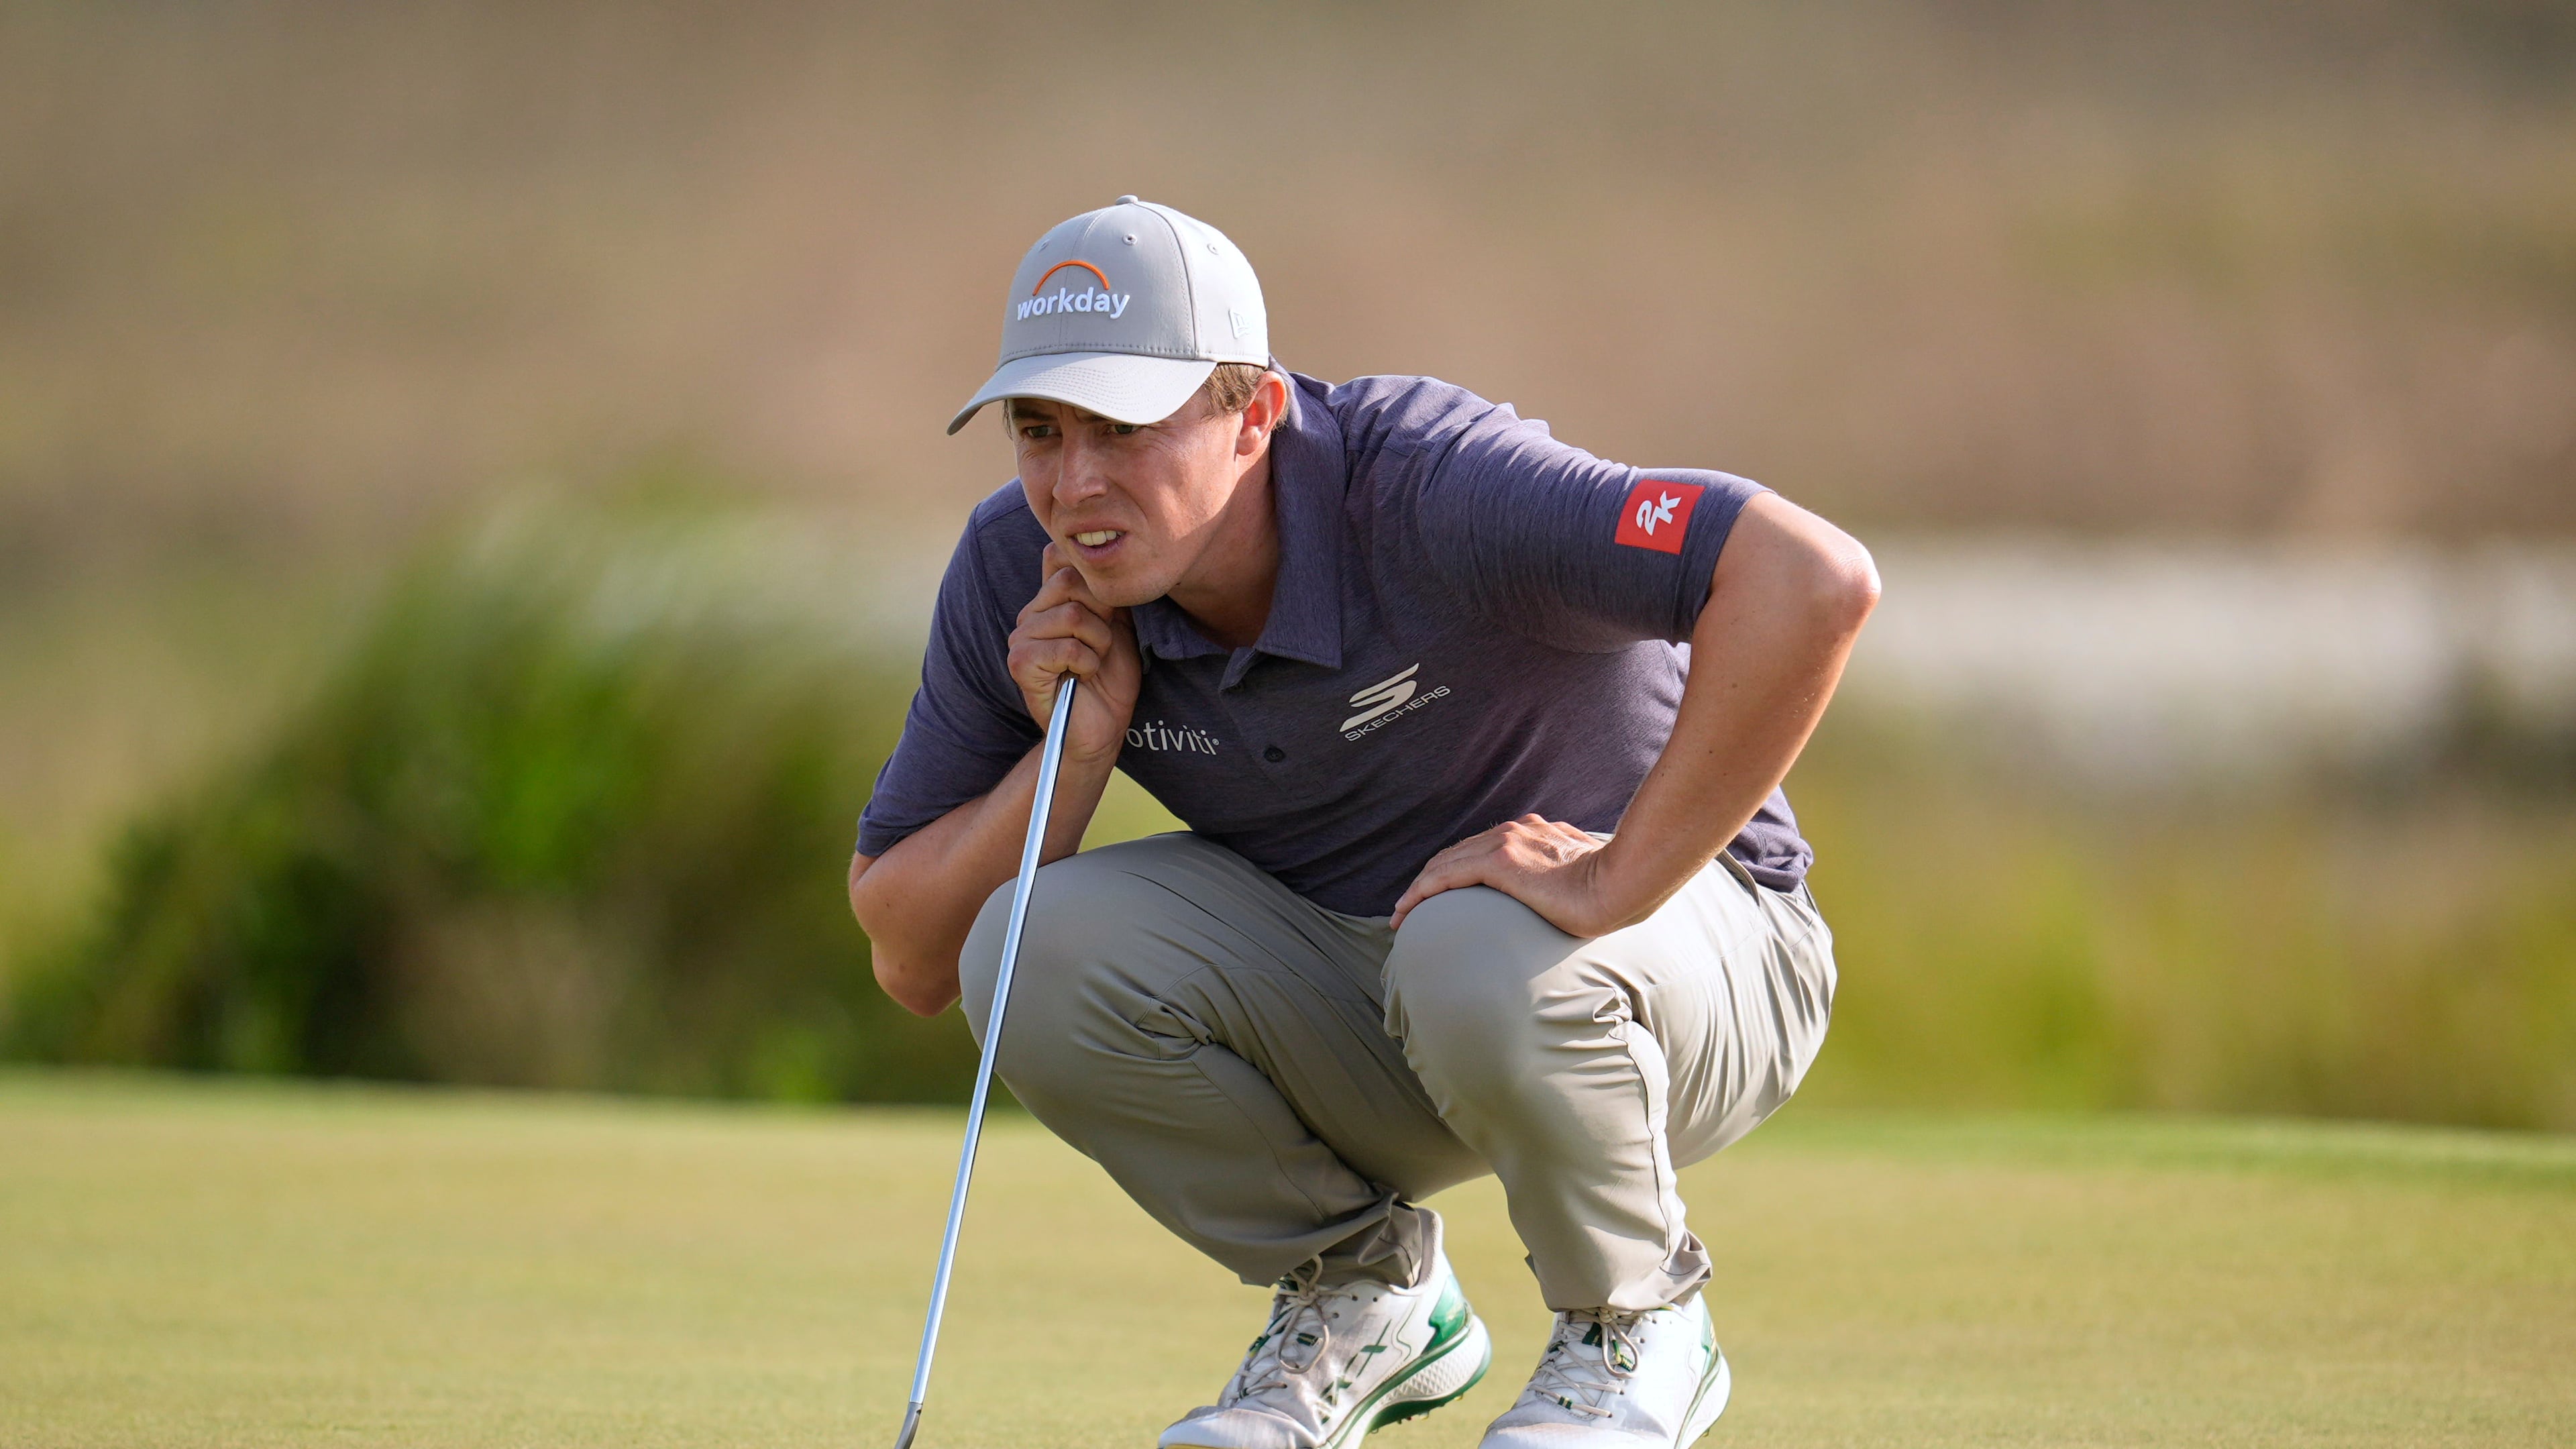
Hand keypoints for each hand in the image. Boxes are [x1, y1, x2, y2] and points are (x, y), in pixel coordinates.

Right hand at [1007, 542, 1141, 762]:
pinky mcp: (1020, 663)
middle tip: (1102, 645)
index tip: (1110, 612)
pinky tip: (1081, 677)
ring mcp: (1020, 637)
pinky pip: (1066, 646)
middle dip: (1103, 615)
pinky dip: (1087, 663)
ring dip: (1099, 643)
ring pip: (1073, 615)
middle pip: (1071, 581)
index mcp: (1049, 600)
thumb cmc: (1110, 678)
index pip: (1060, 556)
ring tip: (1093, 663)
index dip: (1094, 578)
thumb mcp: (1120, 624)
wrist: (1101, 728)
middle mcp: (1030, 613)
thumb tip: (1112, 554)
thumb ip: (1109, 589)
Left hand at [1389, 815, 1638, 935]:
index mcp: (1536, 834)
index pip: (1482, 850)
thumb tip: (1575, 897)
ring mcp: (1507, 843)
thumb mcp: (1589, 879)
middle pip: (1457, 854)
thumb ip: (1572, 879)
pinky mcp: (1500, 861)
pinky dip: (1421, 892)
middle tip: (1410, 908)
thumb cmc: (1617, 890)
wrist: (1626, 884)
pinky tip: (1407, 910)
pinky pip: (1446, 876)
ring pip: (1445, 863)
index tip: (1441, 896)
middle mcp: (1518, 831)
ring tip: (1402, 915)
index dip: (1455, 871)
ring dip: (1418, 889)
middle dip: (1429, 880)